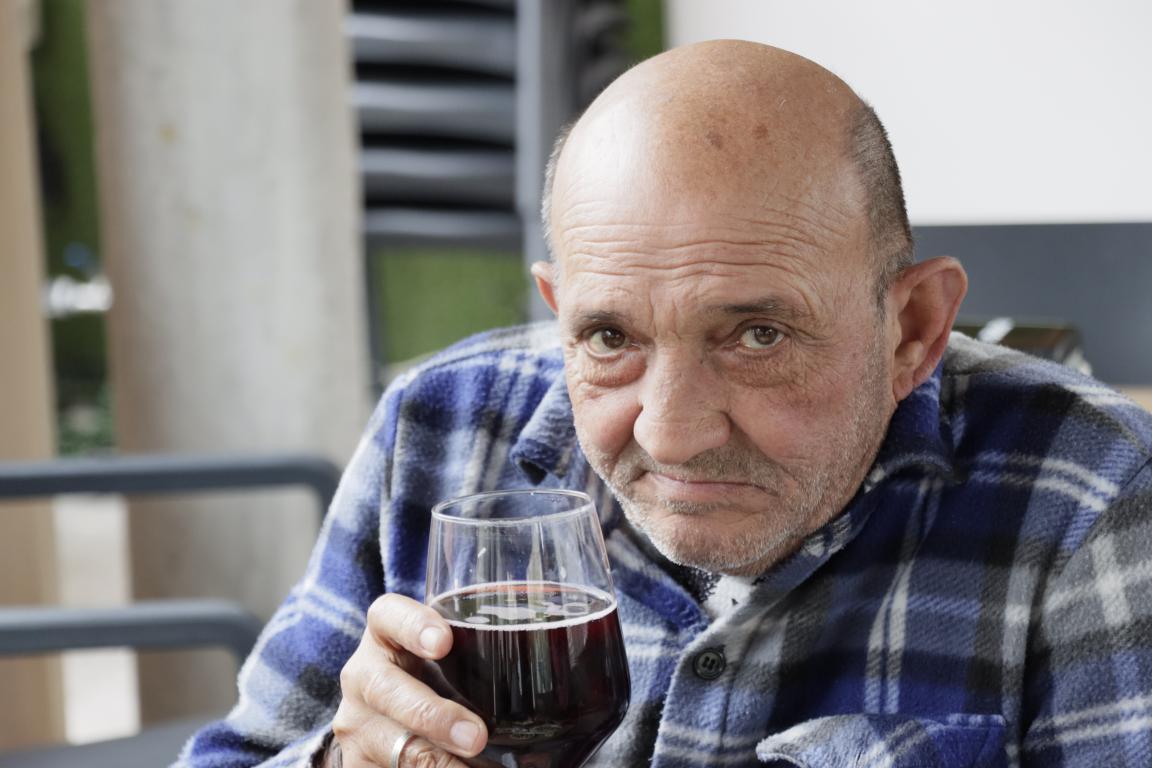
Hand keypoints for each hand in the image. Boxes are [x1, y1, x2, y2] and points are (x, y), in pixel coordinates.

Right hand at [330, 594, 487, 765]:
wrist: (389, 724)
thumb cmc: (437, 680)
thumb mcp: (451, 662)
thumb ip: (484, 658)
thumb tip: (572, 677)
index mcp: (386, 636)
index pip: (388, 615)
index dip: (412, 624)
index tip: (444, 641)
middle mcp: (362, 675)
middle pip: (385, 689)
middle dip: (433, 715)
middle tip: (477, 736)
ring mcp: (355, 723)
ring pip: (389, 744)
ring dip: (435, 761)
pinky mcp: (356, 762)